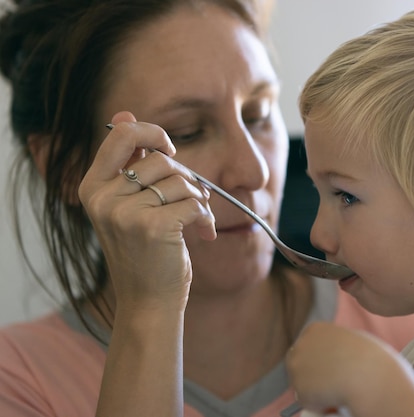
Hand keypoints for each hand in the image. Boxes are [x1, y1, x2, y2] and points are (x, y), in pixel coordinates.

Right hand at [78, 111, 215, 313]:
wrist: (148, 302)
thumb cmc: (144, 252)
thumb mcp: (128, 206)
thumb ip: (129, 162)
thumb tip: (126, 113)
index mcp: (92, 188)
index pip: (121, 134)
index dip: (153, 133)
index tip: (169, 149)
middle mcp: (103, 199)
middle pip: (160, 159)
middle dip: (186, 178)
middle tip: (192, 200)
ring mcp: (125, 214)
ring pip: (181, 181)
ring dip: (199, 199)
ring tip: (198, 220)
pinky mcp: (152, 227)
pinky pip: (194, 203)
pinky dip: (206, 217)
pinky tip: (204, 234)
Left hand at [286, 322, 413, 414]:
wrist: (365, 374)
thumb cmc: (368, 357)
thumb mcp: (351, 342)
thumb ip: (336, 349)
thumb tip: (336, 369)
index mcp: (315, 330)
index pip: (308, 344)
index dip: (316, 358)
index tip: (325, 367)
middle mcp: (300, 345)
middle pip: (298, 362)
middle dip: (309, 373)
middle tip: (327, 385)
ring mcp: (296, 367)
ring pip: (302, 383)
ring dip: (315, 389)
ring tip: (337, 392)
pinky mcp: (299, 390)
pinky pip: (308, 401)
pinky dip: (319, 404)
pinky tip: (334, 399)